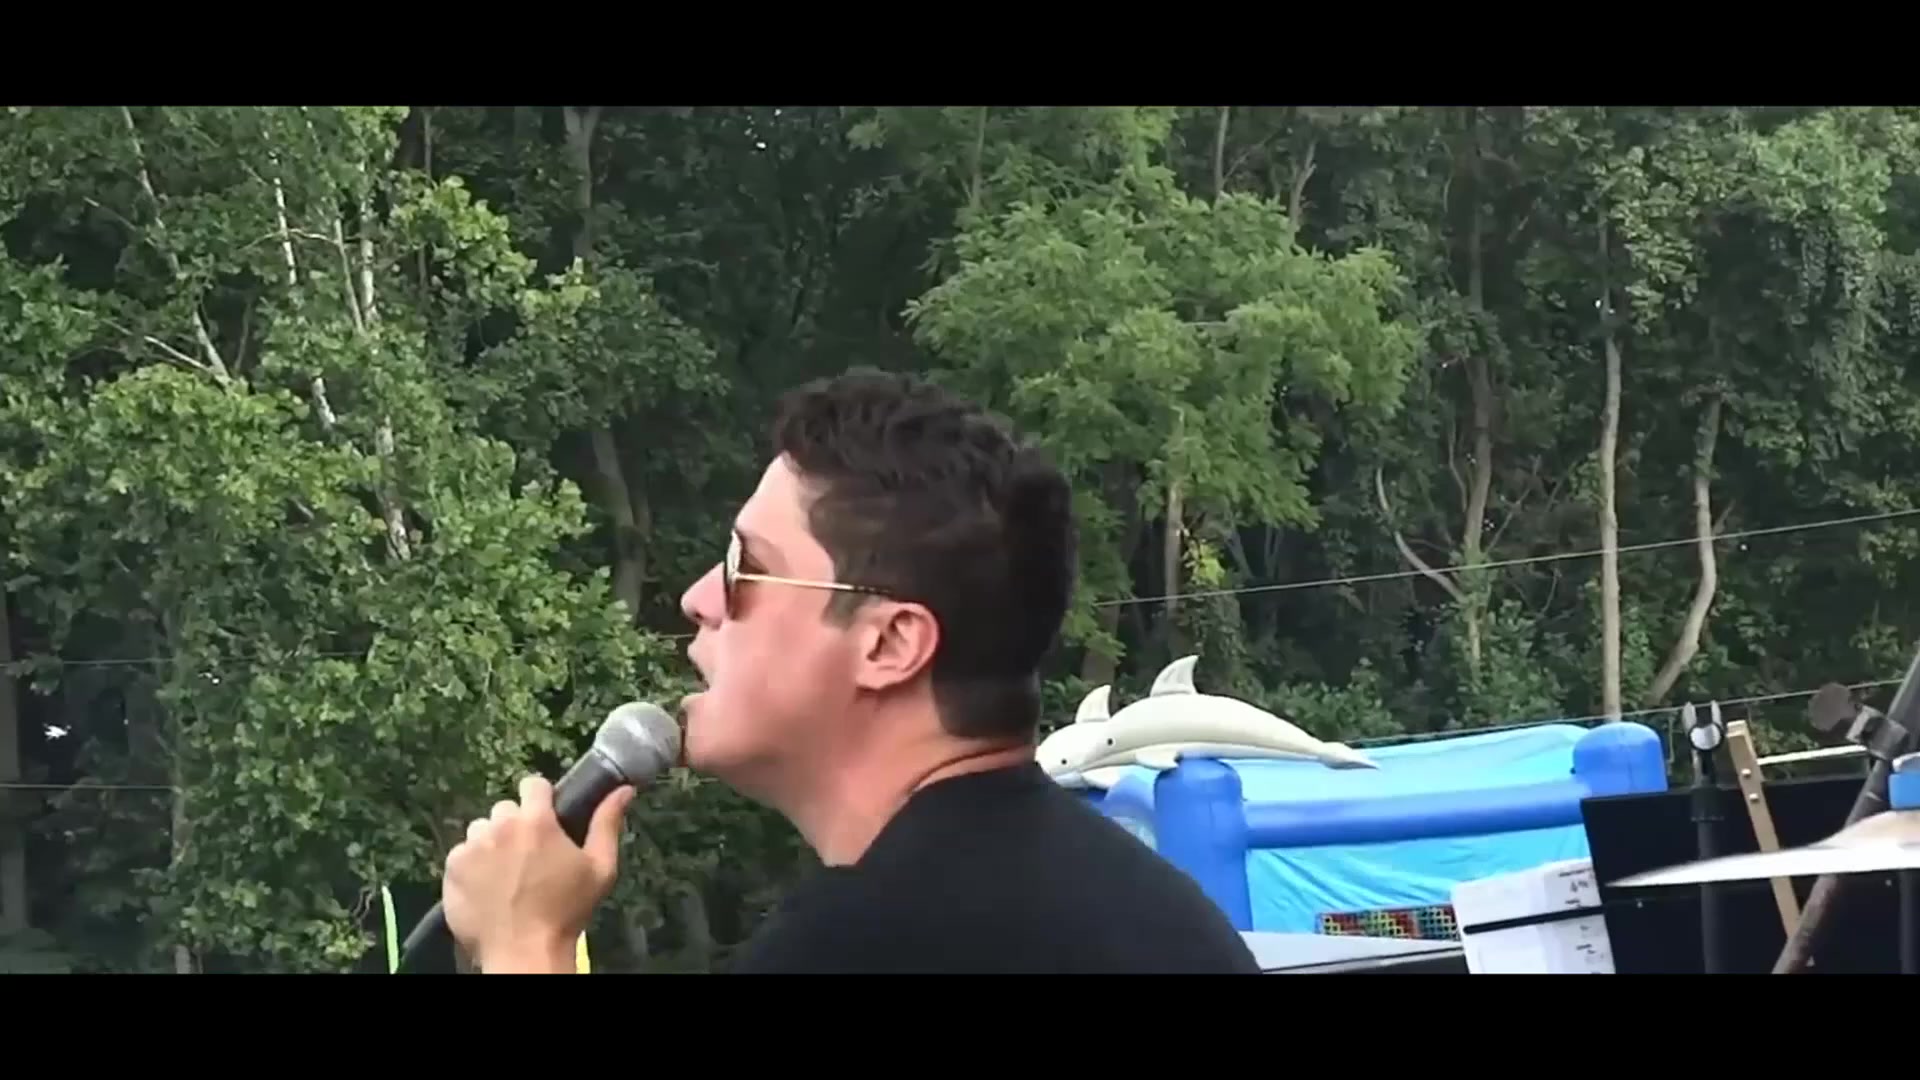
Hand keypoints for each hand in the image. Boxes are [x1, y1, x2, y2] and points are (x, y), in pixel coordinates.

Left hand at [441, 775, 635, 972]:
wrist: (523, 952)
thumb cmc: (566, 912)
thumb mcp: (599, 869)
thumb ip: (607, 824)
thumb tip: (623, 790)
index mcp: (536, 820)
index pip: (533, 784)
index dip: (541, 800)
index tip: (547, 820)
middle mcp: (499, 826)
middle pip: (506, 809)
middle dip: (517, 825)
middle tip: (530, 856)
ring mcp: (471, 846)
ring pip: (481, 829)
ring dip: (493, 843)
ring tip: (506, 873)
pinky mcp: (451, 868)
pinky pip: (462, 853)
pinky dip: (472, 865)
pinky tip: (487, 886)